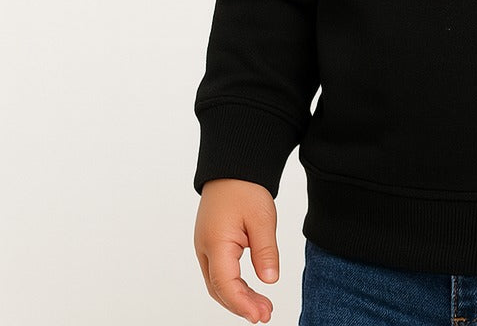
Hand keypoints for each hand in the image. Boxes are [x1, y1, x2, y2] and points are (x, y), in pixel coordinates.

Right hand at [194, 178, 279, 322]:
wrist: (233, 168)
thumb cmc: (245, 188)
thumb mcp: (262, 218)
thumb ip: (265, 251)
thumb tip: (270, 281)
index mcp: (215, 243)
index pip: (226, 284)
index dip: (243, 303)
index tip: (260, 315)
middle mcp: (205, 249)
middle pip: (219, 289)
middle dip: (241, 305)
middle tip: (265, 314)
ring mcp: (205, 248)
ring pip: (217, 284)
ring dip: (238, 298)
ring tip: (262, 307)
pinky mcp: (211, 245)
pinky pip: (219, 273)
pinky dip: (233, 286)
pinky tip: (250, 291)